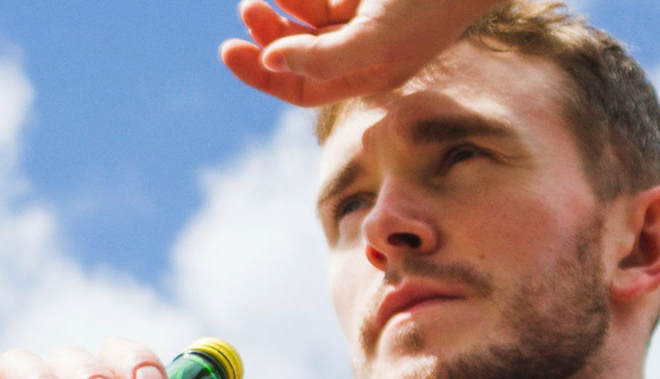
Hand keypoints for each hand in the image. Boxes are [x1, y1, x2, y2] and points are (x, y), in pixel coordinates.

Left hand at [221, 0, 500, 106]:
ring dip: (279, 9)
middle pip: (298, 54)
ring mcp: (362, 17)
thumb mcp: (378, 37)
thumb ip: (325, 57)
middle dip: (267, 35)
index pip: (302, 88)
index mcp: (368, 76)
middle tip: (247, 10)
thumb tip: (271, 62)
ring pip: (304, 20)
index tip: (230, 51)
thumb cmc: (428, 0)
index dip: (263, 75)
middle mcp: (363, 51)